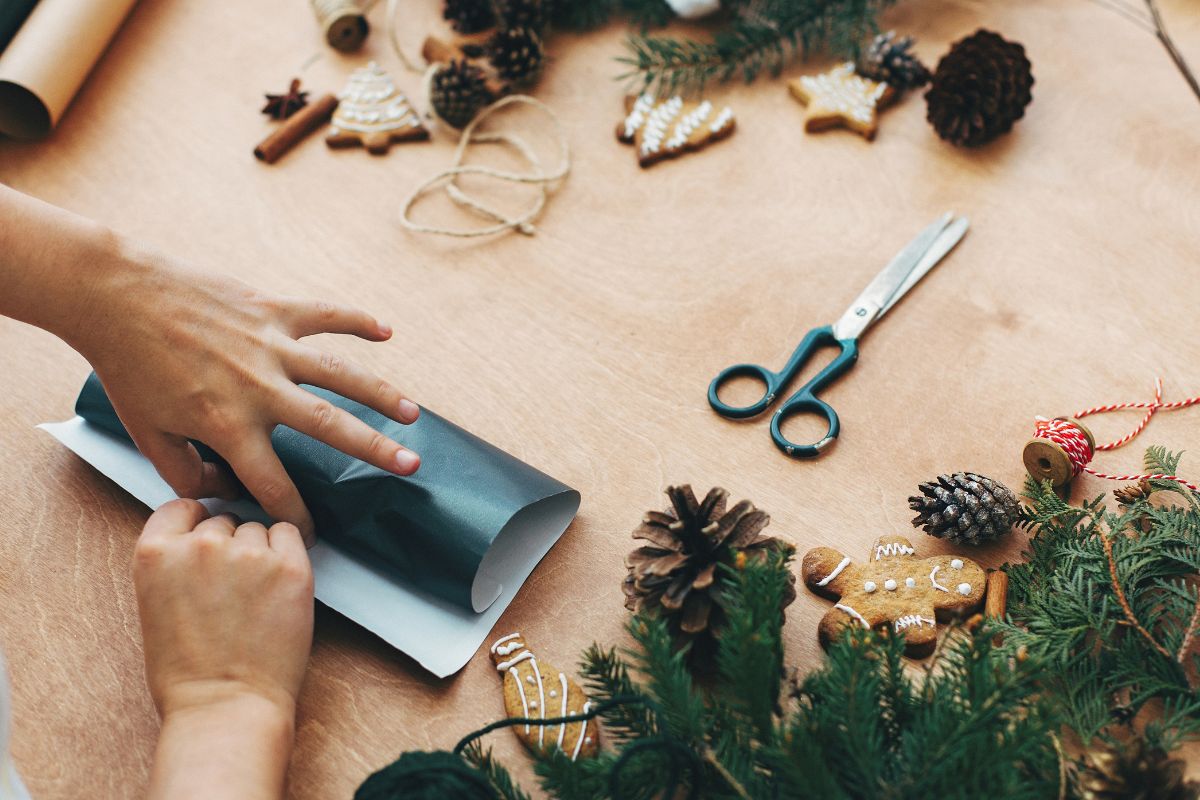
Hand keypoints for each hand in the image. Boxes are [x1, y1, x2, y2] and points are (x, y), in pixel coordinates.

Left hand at [73, 241, 420, 544]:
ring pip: (340, 372)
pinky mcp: (270, 309)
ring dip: (380, 392)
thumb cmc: (128, 366)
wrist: (116, 296)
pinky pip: (324, 314)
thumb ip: (184, 472)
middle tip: (410, 467)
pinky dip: (357, 320)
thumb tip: (219, 490)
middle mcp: (259, 387)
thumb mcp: (147, 433)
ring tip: (412, 413)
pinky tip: (387, 332)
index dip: (294, 515)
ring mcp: (270, 345)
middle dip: (373, 450)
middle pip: (329, 426)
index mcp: (228, 424)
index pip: (273, 484)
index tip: (311, 532)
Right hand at [134, 500, 312, 799]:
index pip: (181, 507)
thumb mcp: (155, 604)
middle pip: (224, 520)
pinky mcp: (290, 566)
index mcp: (155, 553)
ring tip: (255, 598)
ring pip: (259, 529)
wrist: (224, 707)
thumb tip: (199, 533)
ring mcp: (248, 553)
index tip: (204, 538)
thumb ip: (173, 562)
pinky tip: (280, 585)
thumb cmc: (186, 672)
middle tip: (232, 589)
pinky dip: (288, 553)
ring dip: (260, 552)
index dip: (195, 523)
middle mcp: (201, 544)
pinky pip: (292, 534)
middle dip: (230, 546)